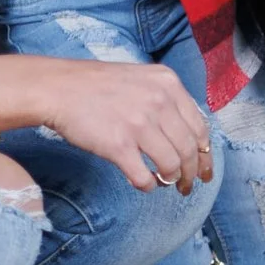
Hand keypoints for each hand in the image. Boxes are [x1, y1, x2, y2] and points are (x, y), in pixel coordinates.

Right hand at [0, 53, 213, 194]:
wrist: (60, 88)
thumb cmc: (98, 85)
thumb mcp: (141, 79)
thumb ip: (166, 100)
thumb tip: (187, 137)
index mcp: (168, 84)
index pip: (200, 127)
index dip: (205, 153)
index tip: (205, 168)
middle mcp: (158, 102)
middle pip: (189, 149)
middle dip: (192, 173)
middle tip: (187, 185)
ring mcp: (138, 124)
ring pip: (171, 165)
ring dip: (171, 181)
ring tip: (166, 184)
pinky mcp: (118, 146)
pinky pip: (144, 177)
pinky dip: (148, 185)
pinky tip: (143, 183)